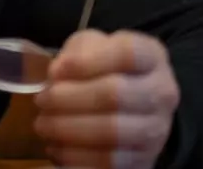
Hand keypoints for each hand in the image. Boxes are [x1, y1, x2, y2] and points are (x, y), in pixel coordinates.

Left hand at [34, 29, 179, 167]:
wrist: (134, 106)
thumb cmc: (105, 67)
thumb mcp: (92, 46)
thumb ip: (76, 52)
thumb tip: (58, 74)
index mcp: (151, 56)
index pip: (127, 54)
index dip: (87, 62)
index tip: (55, 70)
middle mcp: (162, 93)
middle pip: (115, 95)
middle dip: (68, 98)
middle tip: (41, 100)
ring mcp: (158, 130)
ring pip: (112, 132)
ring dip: (68, 129)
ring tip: (43, 125)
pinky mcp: (145, 160)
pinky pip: (110, 163)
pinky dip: (76, 157)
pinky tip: (56, 148)